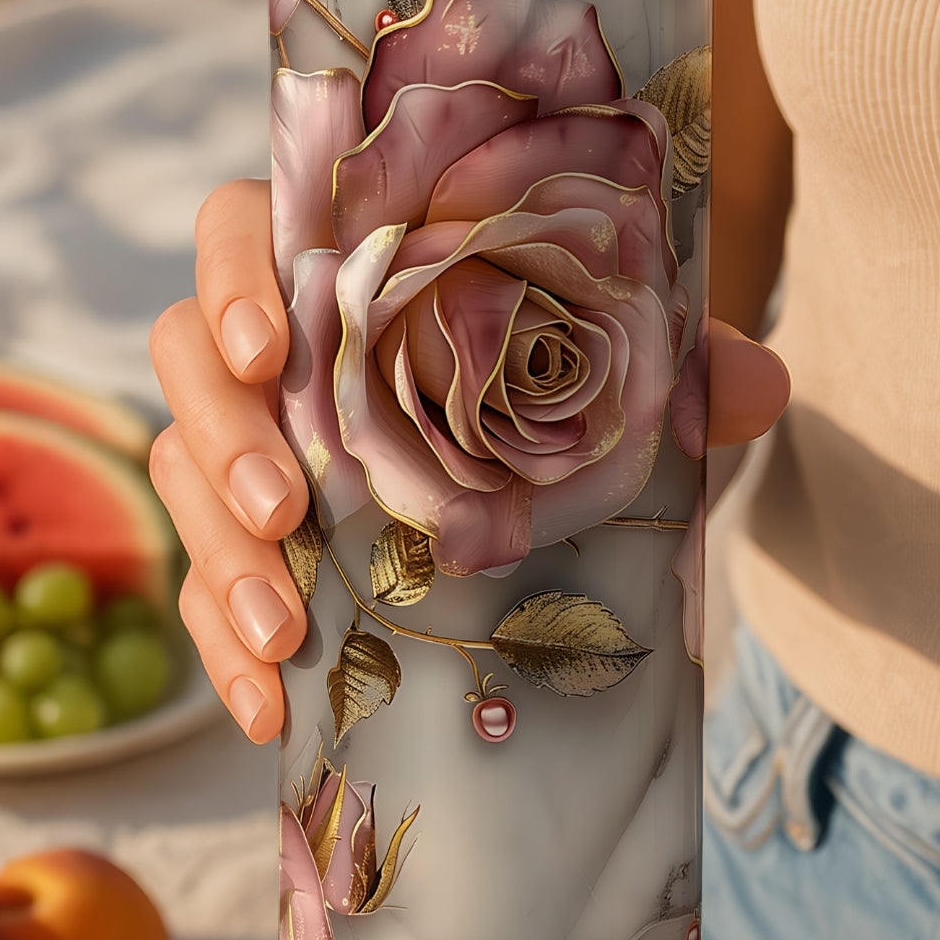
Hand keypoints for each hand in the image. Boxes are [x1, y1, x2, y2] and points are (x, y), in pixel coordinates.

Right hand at [149, 182, 789, 743]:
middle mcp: (269, 352)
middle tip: (287, 504)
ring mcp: (241, 450)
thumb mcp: (618, 388)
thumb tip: (760, 385)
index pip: (242, 230)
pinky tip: (268, 709)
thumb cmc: (557, 402)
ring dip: (220, 554)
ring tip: (288, 630)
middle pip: (185, 357)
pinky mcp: (237, 549)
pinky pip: (199, 591)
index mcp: (341, 269)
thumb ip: (676, 373)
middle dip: (225, 435)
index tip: (274, 347)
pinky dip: (224, 650)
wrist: (536, 508)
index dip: (234, 277)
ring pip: (179, 475)